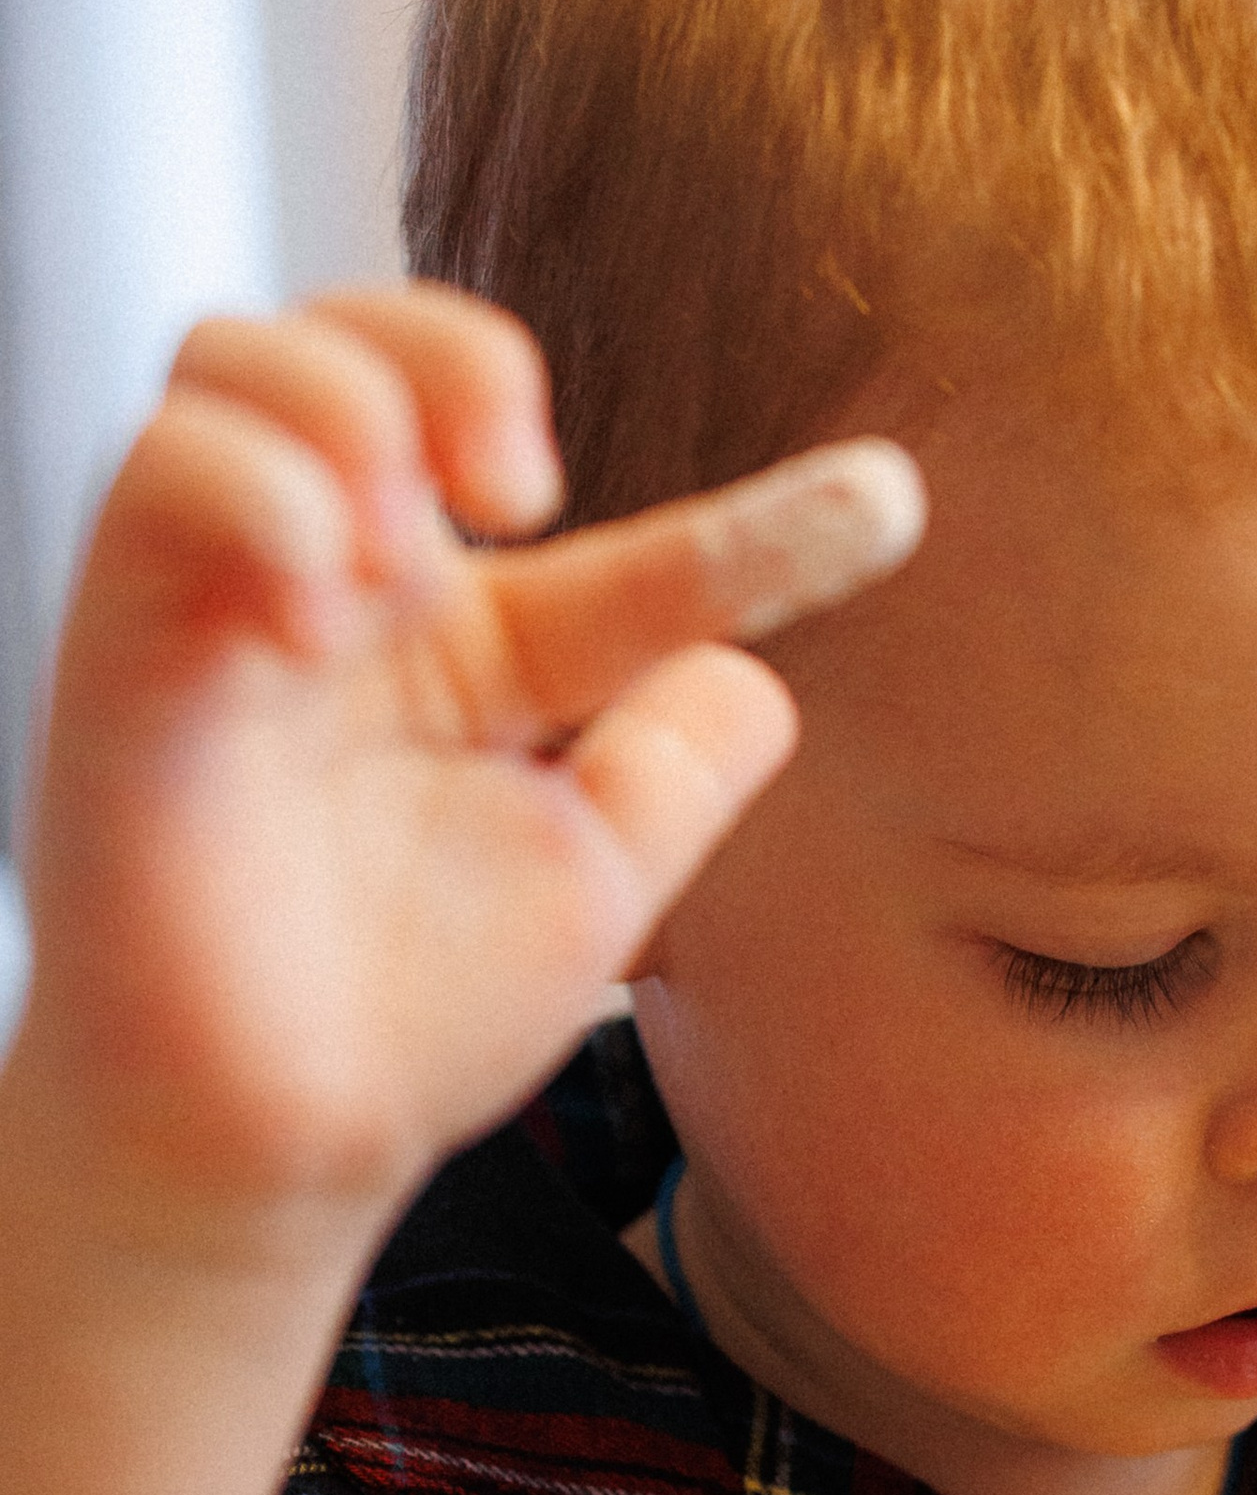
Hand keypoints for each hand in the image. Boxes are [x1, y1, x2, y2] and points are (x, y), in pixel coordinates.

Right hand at [16, 284, 922, 1258]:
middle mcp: (350, 606)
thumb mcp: (595, 881)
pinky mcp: (128, 648)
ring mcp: (232, 612)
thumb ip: (677, 767)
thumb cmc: (398, 1023)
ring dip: (347, 403)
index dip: (763, 524)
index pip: (620, 545)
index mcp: (475, 658)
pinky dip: (258, 497)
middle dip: (457, 352)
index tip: (891, 506)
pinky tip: (321, 613)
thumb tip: (759, 674)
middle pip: (371, 350)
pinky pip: (163, 474)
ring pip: (240, 362)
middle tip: (526, 483)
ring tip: (403, 547)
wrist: (276, 1144)